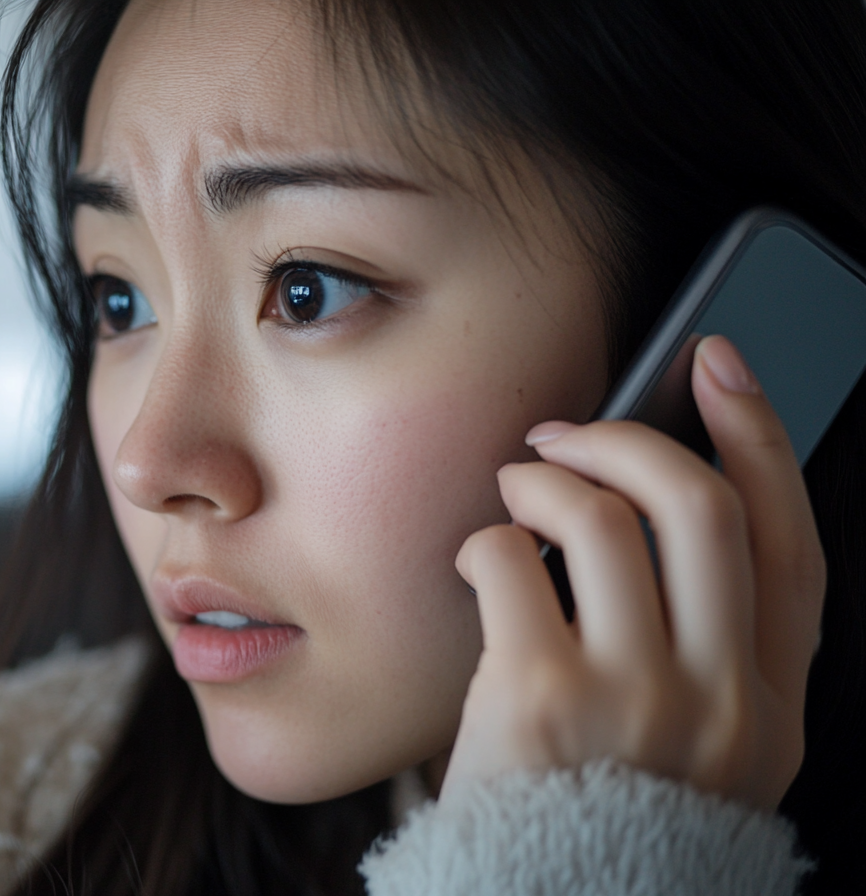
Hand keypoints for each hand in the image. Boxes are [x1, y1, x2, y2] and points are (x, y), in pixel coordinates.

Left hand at [442, 335, 825, 811]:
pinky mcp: (543, 699)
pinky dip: (484, 541)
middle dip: (626, 439)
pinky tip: (476, 565)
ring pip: (603, 517)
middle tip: (564, 436)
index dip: (759, 438)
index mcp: (768, 703)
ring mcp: (636, 697)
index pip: (790, 543)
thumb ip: (702, 647)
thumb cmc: (601, 816)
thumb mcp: (697, 749)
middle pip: (699, 508)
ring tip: (511, 499)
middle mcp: (719, 696)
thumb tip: (645, 506)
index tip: (719, 366)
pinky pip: (511, 561)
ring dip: (542, 484)